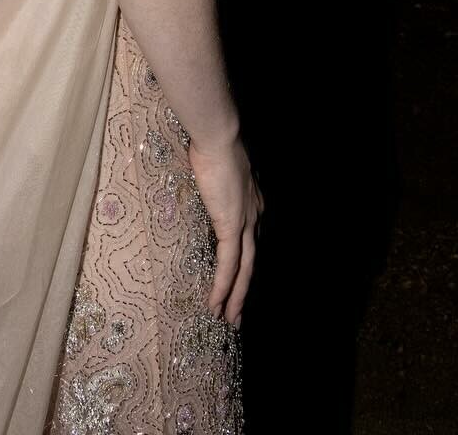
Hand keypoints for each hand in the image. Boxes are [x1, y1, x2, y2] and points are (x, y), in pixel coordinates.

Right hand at [187, 132, 264, 328]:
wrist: (218, 136)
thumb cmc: (212, 143)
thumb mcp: (216, 167)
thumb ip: (215, 182)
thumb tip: (202, 182)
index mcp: (252, 202)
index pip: (250, 241)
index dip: (245, 263)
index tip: (238, 279)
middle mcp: (255, 216)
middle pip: (252, 261)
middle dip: (244, 289)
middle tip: (237, 314)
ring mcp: (246, 223)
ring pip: (244, 270)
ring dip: (235, 297)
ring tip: (228, 319)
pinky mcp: (232, 226)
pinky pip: (228, 265)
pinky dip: (222, 287)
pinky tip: (215, 304)